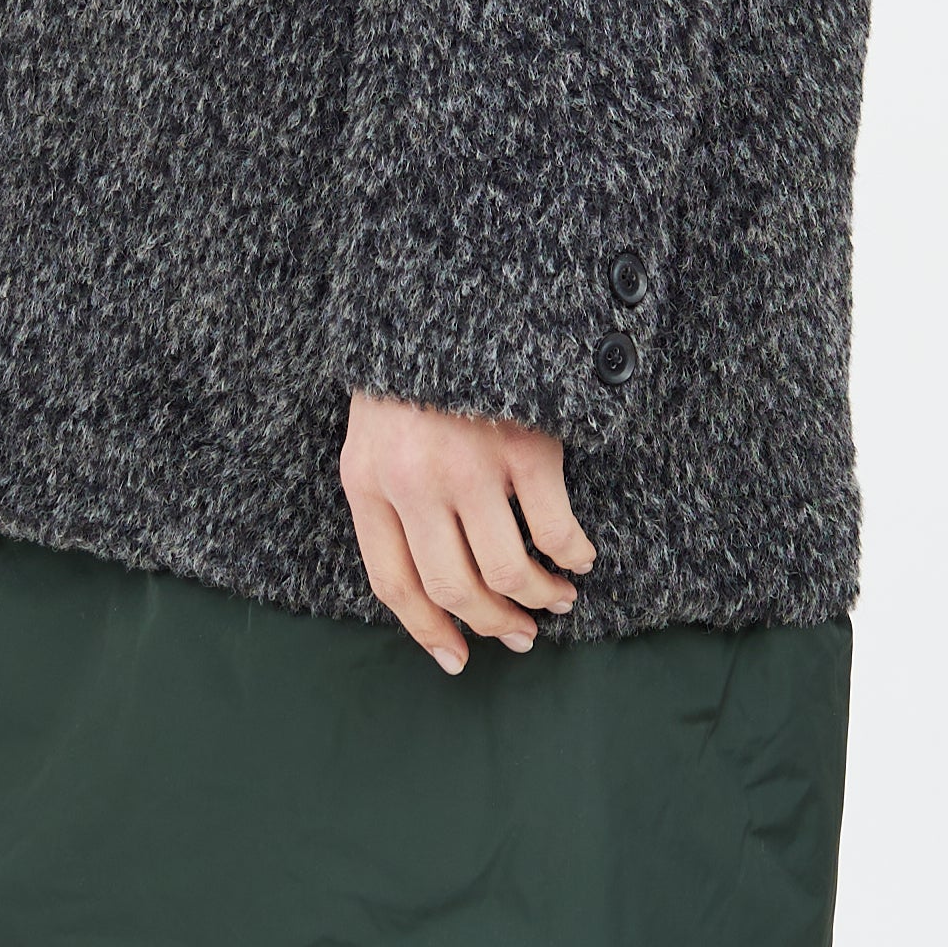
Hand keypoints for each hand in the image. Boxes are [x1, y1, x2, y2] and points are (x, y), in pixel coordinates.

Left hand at [340, 392, 596, 671]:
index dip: (427, 630)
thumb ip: (390, 495)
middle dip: (491, 623)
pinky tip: (580, 555)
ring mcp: (471, 467)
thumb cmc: (411, 364)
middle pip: (452, 587)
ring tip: (556, 599)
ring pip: (505, 570)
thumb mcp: (373, 430)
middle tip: (519, 636)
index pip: (394, 582)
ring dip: (537, 597)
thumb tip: (430, 583)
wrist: (447, 289)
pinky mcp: (525, 447)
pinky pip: (555, 529)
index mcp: (367, 480)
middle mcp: (414, 483)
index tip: (456, 658)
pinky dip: (572, 554)